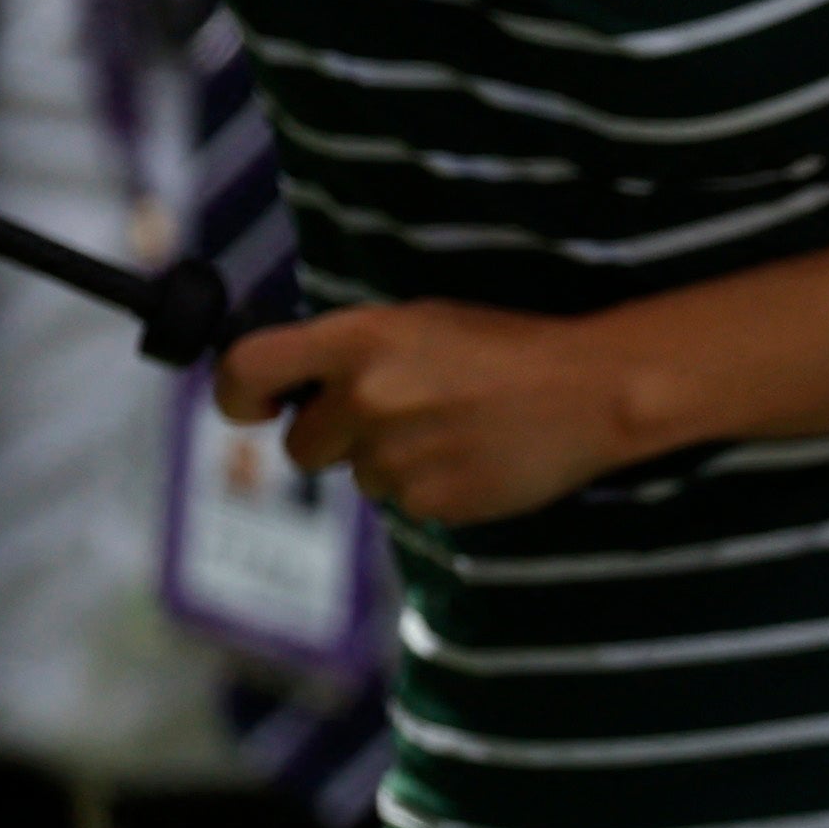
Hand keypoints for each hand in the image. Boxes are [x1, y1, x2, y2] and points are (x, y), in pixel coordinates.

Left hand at [219, 301, 647, 525]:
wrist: (594, 389)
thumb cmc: (508, 347)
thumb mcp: (419, 322)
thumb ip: (350, 352)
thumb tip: (295, 388)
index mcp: (358, 341)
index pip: (245, 370)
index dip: (234, 396)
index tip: (252, 408)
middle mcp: (366, 398)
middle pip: (302, 446)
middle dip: (336, 438)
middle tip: (398, 416)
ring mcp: (397, 456)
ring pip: (359, 479)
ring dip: (390, 463)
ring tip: (453, 431)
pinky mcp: (432, 502)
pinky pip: (406, 505)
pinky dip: (432, 487)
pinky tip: (475, 456)